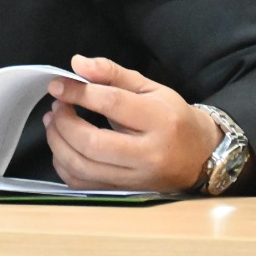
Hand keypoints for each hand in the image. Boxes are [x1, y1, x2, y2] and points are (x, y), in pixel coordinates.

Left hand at [42, 54, 221, 191]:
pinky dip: (64, 166)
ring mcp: (136, 178)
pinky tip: (62, 147)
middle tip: (57, 106)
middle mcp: (148, 154)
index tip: (57, 86)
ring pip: (84, 168)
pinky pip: (84, 184)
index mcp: (159, 120)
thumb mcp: (151, 88)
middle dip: (64, 123)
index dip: (79, 93)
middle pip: (93, 143)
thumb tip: (77, 63)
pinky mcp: (125, 192)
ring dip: (58, 144)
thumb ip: (113, 73)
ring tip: (54, 123)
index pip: (112, 104)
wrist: (201, 156)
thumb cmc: (174, 117)